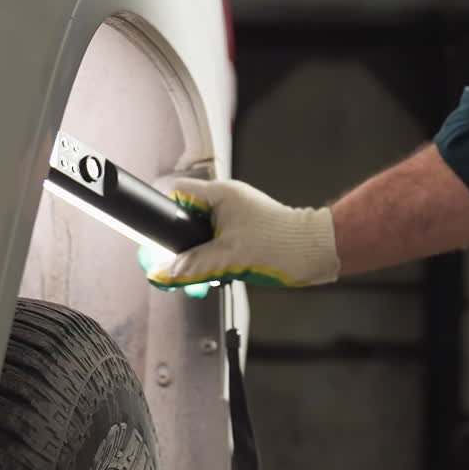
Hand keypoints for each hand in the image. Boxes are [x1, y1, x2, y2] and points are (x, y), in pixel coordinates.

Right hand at [145, 178, 338, 289]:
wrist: (314, 253)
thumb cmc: (281, 244)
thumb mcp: (228, 257)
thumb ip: (192, 265)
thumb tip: (163, 272)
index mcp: (221, 195)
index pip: (178, 194)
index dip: (162, 213)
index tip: (154, 237)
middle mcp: (227, 202)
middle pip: (187, 218)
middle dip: (179, 245)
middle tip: (172, 265)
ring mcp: (236, 217)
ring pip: (202, 235)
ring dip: (197, 257)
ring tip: (200, 275)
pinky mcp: (244, 233)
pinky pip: (217, 244)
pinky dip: (212, 261)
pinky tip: (215, 276)